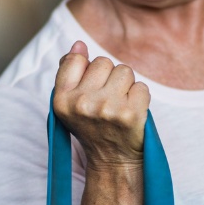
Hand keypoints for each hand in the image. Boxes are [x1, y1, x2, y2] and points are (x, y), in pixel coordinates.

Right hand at [53, 40, 149, 170]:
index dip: (88, 69)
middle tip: (107, 100)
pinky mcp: (130, 114)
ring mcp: (107, 108)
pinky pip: (142, 87)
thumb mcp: (71, 103)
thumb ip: (70, 71)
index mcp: (61, 99)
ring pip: (124, 71)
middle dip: (109, 76)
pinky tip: (131, 112)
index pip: (76, 59)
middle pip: (103, 62)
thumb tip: (79, 44)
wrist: (113, 160)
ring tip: (119, 104)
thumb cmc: (93, 126)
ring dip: (126, 85)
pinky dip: (140, 98)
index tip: (91, 87)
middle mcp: (82, 104)